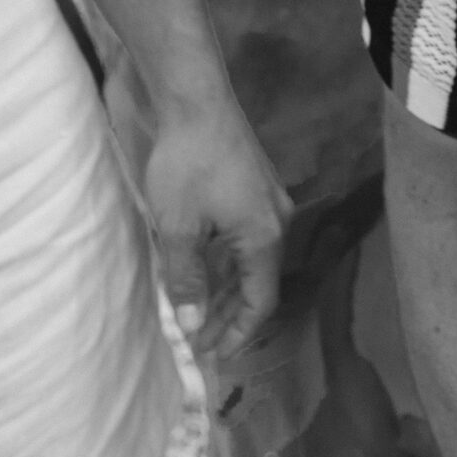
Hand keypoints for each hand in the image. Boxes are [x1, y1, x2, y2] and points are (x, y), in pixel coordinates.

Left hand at [142, 96, 289, 359]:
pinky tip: (205, 270)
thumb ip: (187, 279)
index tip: (210, 353)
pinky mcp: (257, 188)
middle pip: (260, 283)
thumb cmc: (187, 165)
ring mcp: (269, 203)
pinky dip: (228, 264)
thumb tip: (191, 324)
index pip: (259, 301)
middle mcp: (277, 222)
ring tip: (198, 312)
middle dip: (230, 316)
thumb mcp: (178, 228)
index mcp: (264, 237)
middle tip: (198, 340)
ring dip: (228, 290)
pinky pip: (248, 240)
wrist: (196, 102)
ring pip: (253, 261)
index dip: (236, 333)